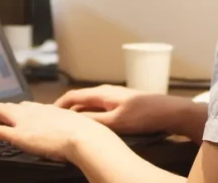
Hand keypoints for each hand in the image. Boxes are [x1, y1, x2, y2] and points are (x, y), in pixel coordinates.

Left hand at [0, 102, 117, 162]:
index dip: (20, 111)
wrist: (85, 138)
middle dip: (1, 112)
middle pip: (12, 105)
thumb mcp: (81, 129)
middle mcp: (35, 111)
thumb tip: (83, 138)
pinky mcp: (18, 134)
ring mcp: (25, 121)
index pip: (29, 106)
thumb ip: (75, 130)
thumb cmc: (88, 136)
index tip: (17, 117)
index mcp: (50, 110)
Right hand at [54, 85, 182, 134]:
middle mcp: (106, 91)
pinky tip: (92, 125)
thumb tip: (74, 119)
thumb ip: (94, 120)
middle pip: (81, 99)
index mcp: (102, 93)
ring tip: (71, 125)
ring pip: (90, 104)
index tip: (48, 113)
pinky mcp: (122, 103)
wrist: (169, 111)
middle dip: (67, 109)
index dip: (59, 104)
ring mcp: (115, 96)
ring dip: (79, 112)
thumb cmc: (144, 115)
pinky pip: (100, 107)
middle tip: (56, 122)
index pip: (73, 95)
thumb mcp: (116, 121)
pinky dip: (91, 114)